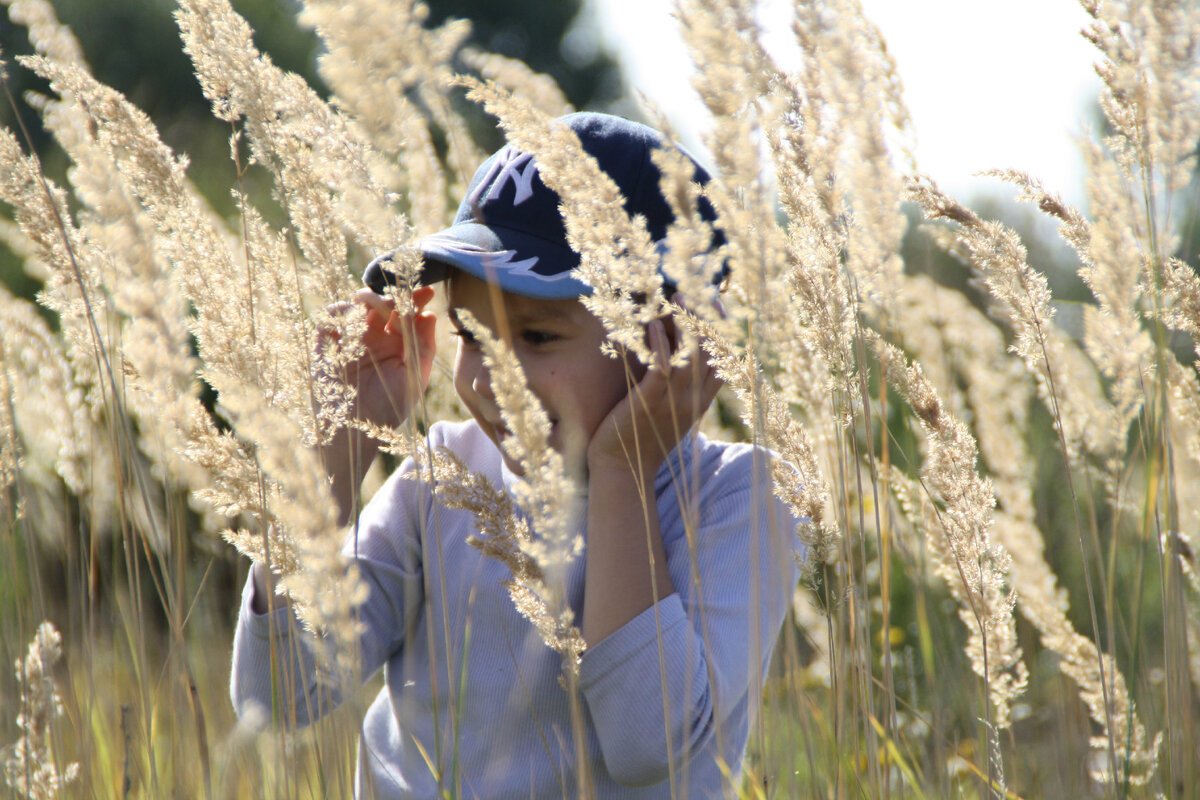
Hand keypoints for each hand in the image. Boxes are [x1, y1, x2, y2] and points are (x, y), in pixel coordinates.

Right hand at [322, 285, 437, 432]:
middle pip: (383, 304)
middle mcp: (374, 337)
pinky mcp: (327, 343)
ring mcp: (351, 338)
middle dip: (393, 297)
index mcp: (396, 344)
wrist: (354, 430)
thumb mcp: (414, 378)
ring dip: (369, 300)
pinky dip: (342, 312)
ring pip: (357, 304)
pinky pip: (331, 317)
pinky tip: (356, 320)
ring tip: (379, 308)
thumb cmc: (388, 408)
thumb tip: (430, 315)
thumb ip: (423, 347)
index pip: (407, 314)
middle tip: (400, 301)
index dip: (416, 299)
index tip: (427, 292)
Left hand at [586, 304, 722, 481]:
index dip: (721, 329)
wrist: (621, 468)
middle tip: (698, 291)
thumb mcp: (667, 407)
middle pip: (711, 353)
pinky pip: (661, 368)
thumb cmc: (639, 433)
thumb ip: (675, 381)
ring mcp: (673, 402)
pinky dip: (661, 344)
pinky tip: (654, 326)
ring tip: (679, 298)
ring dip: (685, 324)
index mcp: (699, 401)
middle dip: (707, 319)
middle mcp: (692, 401)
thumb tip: (672, 345)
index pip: (722, 360)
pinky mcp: (649, 403)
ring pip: (690, 357)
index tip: (715, 302)